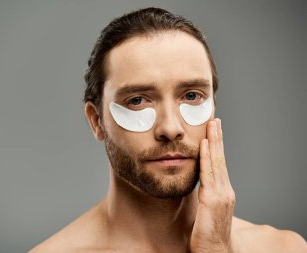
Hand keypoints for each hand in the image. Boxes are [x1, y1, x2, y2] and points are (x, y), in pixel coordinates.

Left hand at [189, 118, 234, 252]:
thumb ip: (203, 196)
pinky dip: (206, 157)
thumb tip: (196, 186)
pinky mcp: (213, 200)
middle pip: (220, 159)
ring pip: (216, 162)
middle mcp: (225, 191)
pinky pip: (208, 173)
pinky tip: (203, 144)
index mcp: (222, 192)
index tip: (213, 132)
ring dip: (213, 141)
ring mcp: (221, 194)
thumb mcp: (205, 210)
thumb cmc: (207, 235)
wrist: (214, 252)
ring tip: (212, 125)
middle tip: (214, 120)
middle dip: (217, 138)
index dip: (216, 147)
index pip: (218, 164)